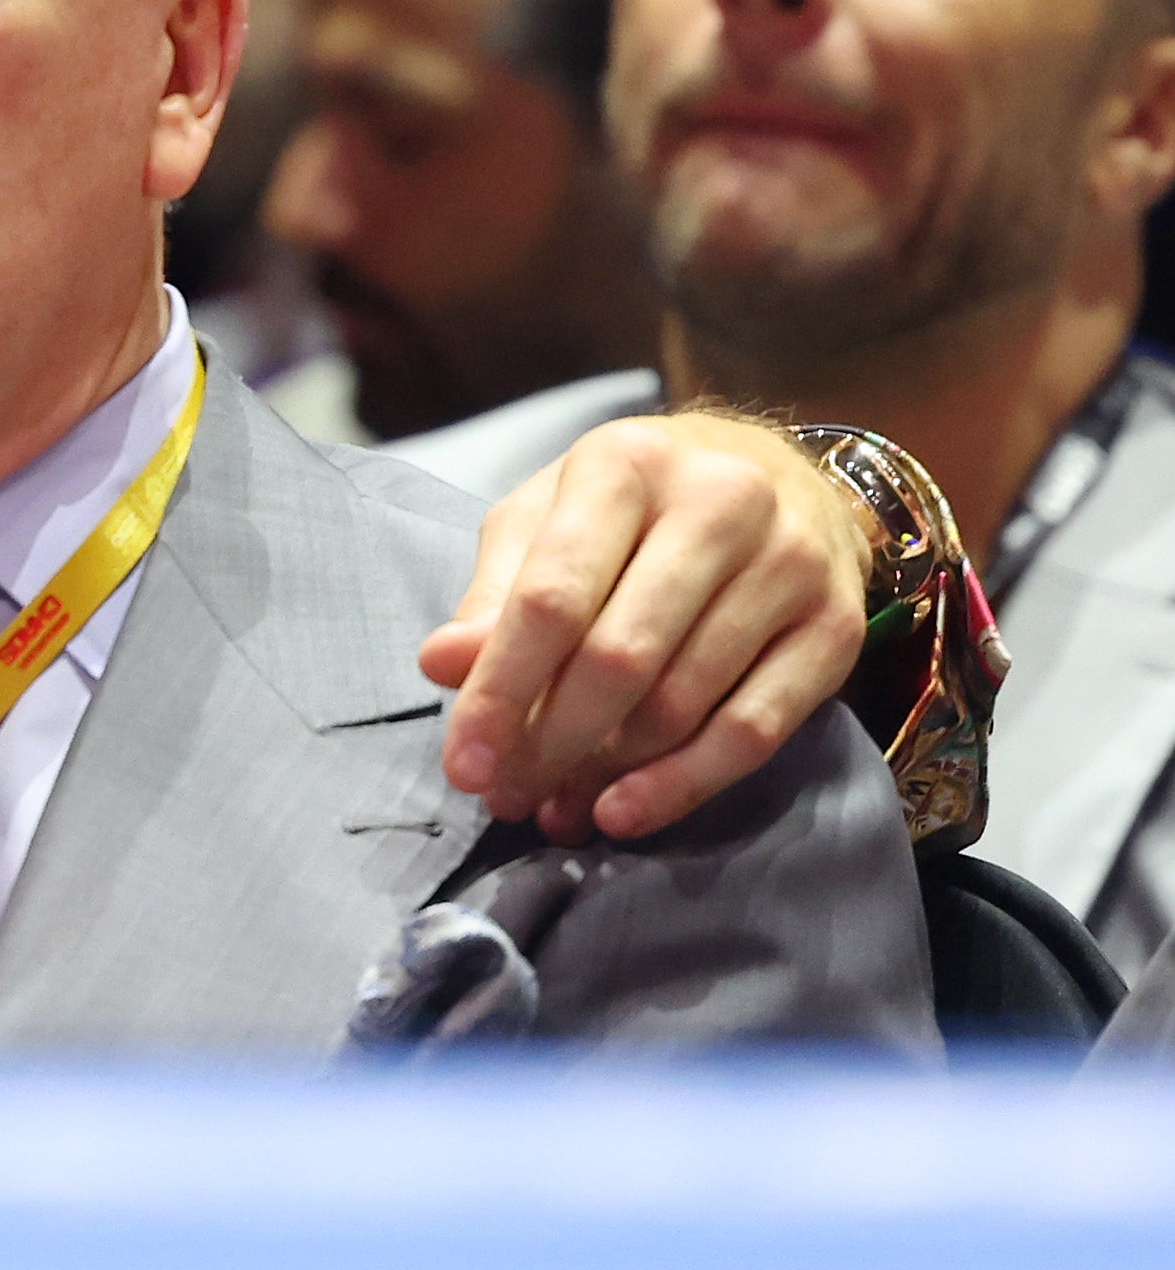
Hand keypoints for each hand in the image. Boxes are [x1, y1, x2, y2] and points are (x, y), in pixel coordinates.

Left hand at [417, 412, 870, 843]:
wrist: (780, 472)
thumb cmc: (634, 504)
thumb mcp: (547, 520)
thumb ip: (494, 592)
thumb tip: (441, 666)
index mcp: (626, 465)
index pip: (552, 598)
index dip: (500, 690)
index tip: (464, 764)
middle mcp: (720, 503)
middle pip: (619, 658)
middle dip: (550, 744)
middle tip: (506, 797)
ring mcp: (790, 565)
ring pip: (683, 701)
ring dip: (608, 773)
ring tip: (555, 809)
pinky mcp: (837, 627)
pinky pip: (756, 730)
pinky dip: (684, 784)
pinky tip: (627, 812)